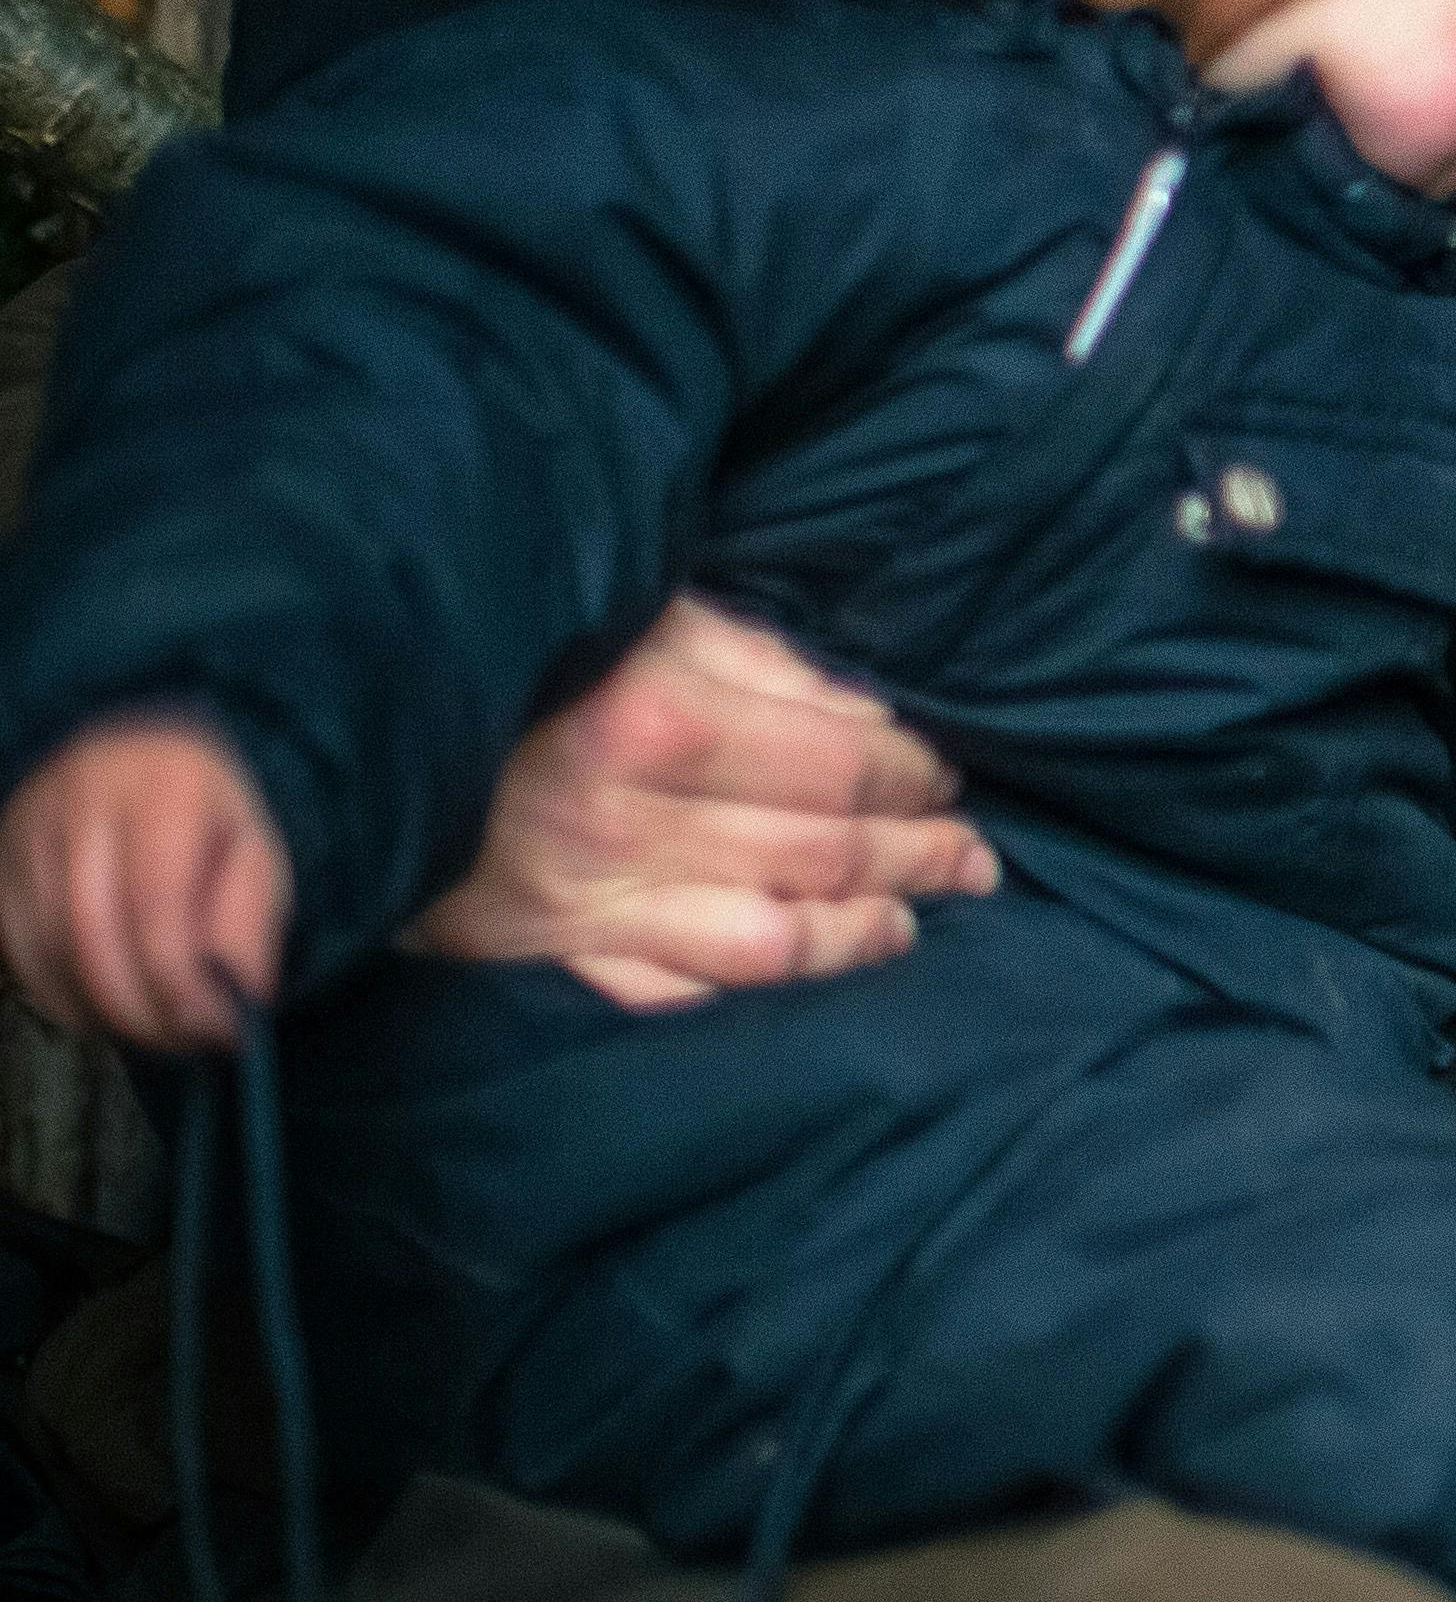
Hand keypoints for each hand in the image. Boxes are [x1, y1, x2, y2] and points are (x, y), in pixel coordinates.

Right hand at [1, 719, 287, 1050]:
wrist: (135, 753)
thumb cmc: (206, 818)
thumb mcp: (253, 854)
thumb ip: (246, 925)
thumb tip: (235, 1011)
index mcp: (165, 787)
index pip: (156, 896)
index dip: (178, 974)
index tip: (210, 1026)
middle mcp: (83, 800)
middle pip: (93, 929)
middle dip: (139, 1005)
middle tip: (182, 1043)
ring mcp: (29, 831)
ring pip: (50, 947)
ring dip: (102, 1008)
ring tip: (154, 1031)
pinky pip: (20, 951)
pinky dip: (61, 997)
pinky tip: (103, 1014)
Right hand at [404, 599, 992, 1010]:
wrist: (334, 727)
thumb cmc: (504, 648)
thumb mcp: (635, 611)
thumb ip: (753, 654)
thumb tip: (865, 705)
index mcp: (657, 721)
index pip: (839, 766)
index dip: (913, 775)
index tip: (948, 775)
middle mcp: (630, 824)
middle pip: (822, 855)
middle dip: (918, 856)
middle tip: (974, 857)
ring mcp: (584, 901)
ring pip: (766, 943)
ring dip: (856, 935)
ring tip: (911, 921)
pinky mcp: (537, 953)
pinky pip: (663, 991)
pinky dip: (738, 991)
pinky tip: (791, 973)